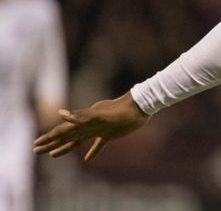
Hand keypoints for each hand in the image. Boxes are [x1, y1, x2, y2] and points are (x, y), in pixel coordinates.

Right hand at [33, 92, 149, 160]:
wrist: (139, 107)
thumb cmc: (120, 111)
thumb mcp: (99, 115)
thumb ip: (80, 116)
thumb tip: (60, 113)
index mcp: (84, 122)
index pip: (62, 131)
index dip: (49, 138)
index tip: (36, 144)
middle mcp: (88, 126)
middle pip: (66, 136)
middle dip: (51, 144)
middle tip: (36, 151)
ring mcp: (98, 130)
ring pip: (78, 141)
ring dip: (65, 148)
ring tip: (53, 155)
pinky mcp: (110, 134)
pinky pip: (98, 145)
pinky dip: (92, 152)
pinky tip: (87, 159)